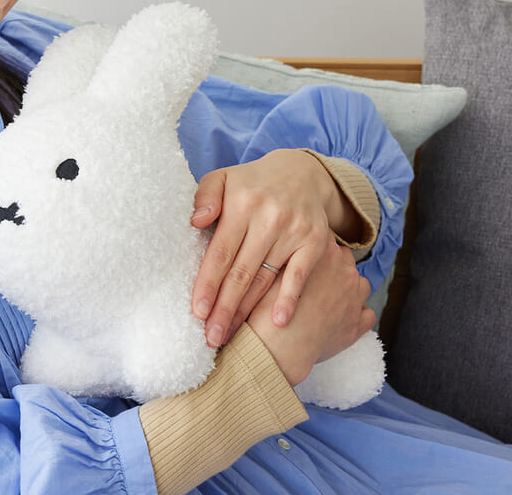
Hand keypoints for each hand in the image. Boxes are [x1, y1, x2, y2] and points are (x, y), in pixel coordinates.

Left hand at [190, 149, 353, 346]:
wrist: (302, 173)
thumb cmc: (251, 183)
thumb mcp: (223, 178)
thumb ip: (205, 195)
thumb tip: (196, 221)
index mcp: (242, 204)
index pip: (220, 252)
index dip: (208, 283)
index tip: (197, 311)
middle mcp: (269, 218)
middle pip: (242, 272)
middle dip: (225, 308)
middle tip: (211, 338)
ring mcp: (294, 231)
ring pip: (266, 278)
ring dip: (249, 311)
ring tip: (232, 337)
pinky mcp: (315, 241)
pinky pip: (300, 275)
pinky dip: (289, 299)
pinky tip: (278, 322)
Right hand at [245, 239, 374, 385]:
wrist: (278, 345)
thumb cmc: (268, 306)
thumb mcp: (272, 269)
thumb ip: (288, 254)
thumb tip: (290, 246)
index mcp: (324, 253)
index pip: (326, 236)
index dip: (315, 244)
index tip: (307, 252)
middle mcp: (345, 271)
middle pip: (345, 258)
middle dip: (333, 265)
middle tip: (313, 279)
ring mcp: (354, 298)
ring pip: (361, 284)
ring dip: (348, 288)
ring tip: (327, 299)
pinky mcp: (357, 323)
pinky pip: (367, 314)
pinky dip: (357, 314)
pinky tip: (340, 317)